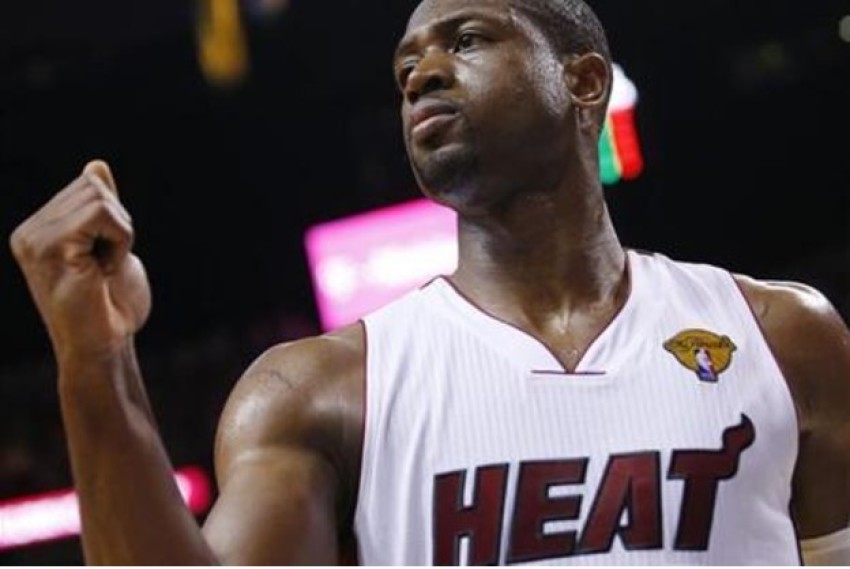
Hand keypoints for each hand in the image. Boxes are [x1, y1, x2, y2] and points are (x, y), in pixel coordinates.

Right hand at [10, 160, 150, 364]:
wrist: (105, 348)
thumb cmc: (110, 306)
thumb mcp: (109, 247)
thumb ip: (100, 210)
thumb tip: (95, 166)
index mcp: (38, 229)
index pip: (90, 184)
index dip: (115, 219)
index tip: (104, 258)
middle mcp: (28, 232)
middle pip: (93, 185)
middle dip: (119, 224)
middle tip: (106, 266)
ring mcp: (35, 240)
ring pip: (100, 197)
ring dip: (120, 234)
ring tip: (104, 270)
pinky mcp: (51, 249)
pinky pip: (103, 215)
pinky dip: (121, 241)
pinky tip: (106, 271)